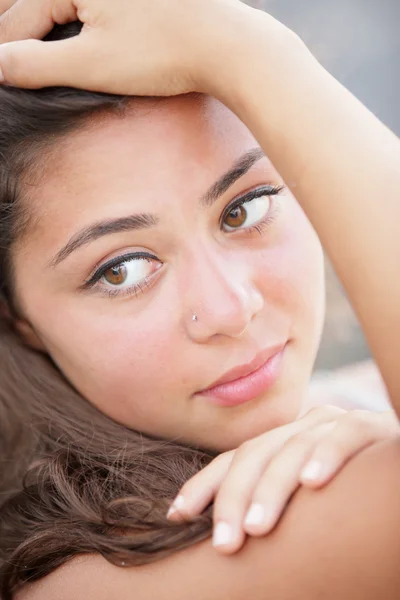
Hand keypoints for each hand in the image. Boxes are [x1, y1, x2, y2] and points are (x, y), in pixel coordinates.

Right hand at [0, 0, 271, 93]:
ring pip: (58, 2)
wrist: (224, 44)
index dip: (6, 52)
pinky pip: (85, 4)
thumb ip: (36, 64)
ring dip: (38, 21)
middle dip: (16, 30)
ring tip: (27, 46)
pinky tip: (64, 29)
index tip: (2, 74)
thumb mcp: (92, 64)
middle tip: (8, 58)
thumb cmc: (162, 52)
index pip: (21, 19)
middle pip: (33, 2)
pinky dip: (68, 17)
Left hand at [167, 405, 399, 553]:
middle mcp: (301, 427)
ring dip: (272, 489)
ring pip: (291, 449)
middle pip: (254, 454)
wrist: (393, 474)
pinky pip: (344, 436)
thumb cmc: (347, 495)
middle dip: (233, 498)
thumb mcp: (305, 502)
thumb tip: (233, 540)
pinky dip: (327, 456)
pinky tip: (313, 483)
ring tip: (256, 528)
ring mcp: (333, 423)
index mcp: (282, 443)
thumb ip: (275, 507)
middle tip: (224, 544)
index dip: (204, 484)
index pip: (235, 459)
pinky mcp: (368, 426)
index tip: (177, 513)